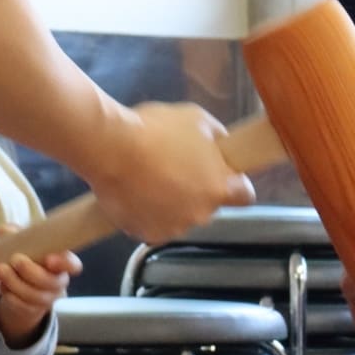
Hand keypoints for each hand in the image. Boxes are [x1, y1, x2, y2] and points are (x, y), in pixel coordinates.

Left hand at [0, 239, 80, 344]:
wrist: (17, 286)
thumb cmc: (25, 258)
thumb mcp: (22, 244)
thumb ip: (16, 235)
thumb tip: (4, 230)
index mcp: (61, 262)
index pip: (73, 265)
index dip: (65, 263)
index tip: (49, 259)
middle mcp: (58, 282)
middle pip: (52, 282)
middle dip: (32, 271)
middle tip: (15, 259)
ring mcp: (47, 298)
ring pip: (36, 295)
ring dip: (16, 282)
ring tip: (1, 270)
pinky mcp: (33, 310)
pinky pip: (23, 305)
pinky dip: (10, 294)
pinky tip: (1, 285)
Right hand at [89, 102, 256, 245]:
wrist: (110, 147)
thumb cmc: (155, 130)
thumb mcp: (198, 119)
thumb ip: (218, 139)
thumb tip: (223, 147)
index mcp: (220, 188)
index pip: (245, 196)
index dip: (235, 184)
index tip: (224, 176)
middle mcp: (202, 215)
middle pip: (208, 204)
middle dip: (198, 190)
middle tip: (175, 168)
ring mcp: (174, 228)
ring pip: (181, 216)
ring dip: (172, 202)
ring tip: (150, 179)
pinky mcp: (147, 234)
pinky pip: (154, 224)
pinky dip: (148, 213)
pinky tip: (136, 192)